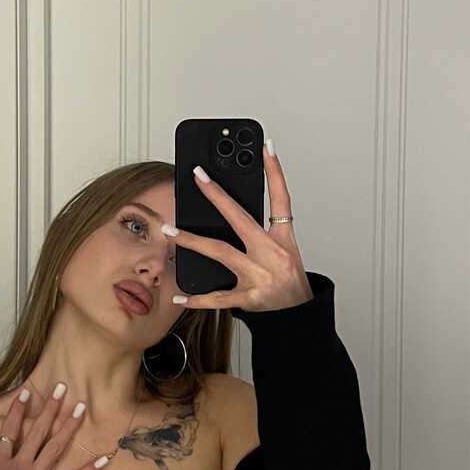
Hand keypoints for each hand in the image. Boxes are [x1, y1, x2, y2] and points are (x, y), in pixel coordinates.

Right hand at [0, 378, 103, 469]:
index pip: (8, 430)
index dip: (17, 410)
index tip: (25, 392)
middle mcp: (20, 467)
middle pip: (37, 431)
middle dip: (49, 409)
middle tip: (61, 389)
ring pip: (56, 448)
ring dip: (69, 427)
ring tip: (81, 408)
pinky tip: (104, 459)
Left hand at [165, 140, 313, 313]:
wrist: (300, 321)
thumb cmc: (292, 286)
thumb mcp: (286, 253)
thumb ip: (263, 234)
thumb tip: (232, 212)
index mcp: (284, 241)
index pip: (281, 199)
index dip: (275, 172)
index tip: (266, 148)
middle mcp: (272, 255)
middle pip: (241, 219)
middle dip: (218, 196)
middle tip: (199, 176)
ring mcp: (259, 276)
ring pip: (221, 253)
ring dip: (192, 241)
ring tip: (169, 231)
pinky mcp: (249, 299)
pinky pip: (217, 298)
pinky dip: (197, 298)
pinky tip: (179, 295)